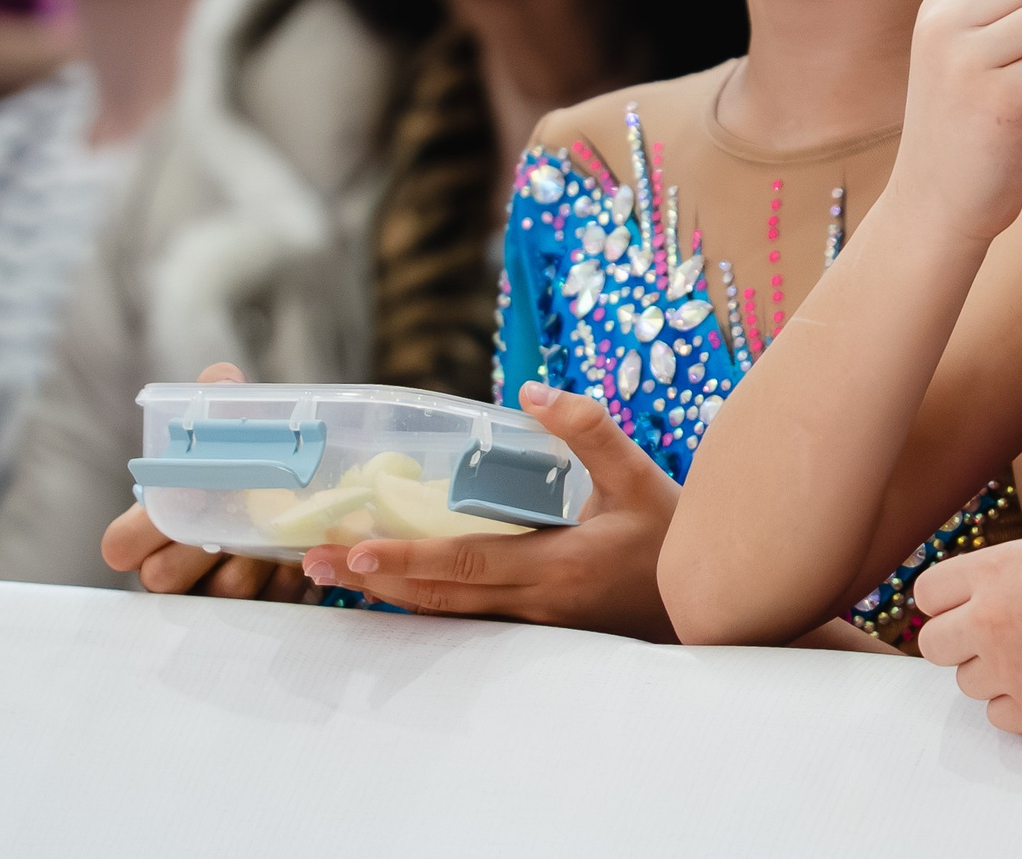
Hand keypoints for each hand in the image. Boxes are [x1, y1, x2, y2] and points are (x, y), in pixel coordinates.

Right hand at [102, 364, 314, 602]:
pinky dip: (291, 574)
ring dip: (257, 557)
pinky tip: (306, 549)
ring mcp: (214, 594)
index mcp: (149, 529)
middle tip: (242, 512)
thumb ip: (218, 401)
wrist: (297, 500)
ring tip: (284, 525)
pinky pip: (271, 604)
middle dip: (205, 545)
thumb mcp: (229, 431)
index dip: (142, 527)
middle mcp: (172, 570)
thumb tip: (222, 378)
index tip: (187, 495)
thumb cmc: (242, 465)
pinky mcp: (259, 610)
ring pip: (224, 592)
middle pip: (165, 577)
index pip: (120, 544)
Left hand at [298, 383, 680, 635]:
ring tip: (336, 579)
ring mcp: (536, 626)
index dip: (407, 558)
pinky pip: (471, 620)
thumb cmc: (674, 537)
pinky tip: (398, 593)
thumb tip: (531, 390)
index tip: (355, 549)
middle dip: (374, 581)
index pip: (466, 561)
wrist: (708, 604)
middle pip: (440, 596)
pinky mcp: (539, 631)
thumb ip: (588, 429)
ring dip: (390, 597)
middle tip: (313, 563)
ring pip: (449, 615)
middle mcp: (536, 604)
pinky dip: (427, 606)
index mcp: (557, 565)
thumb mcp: (639, 473)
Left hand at [912, 515, 1021, 732]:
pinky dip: (1018, 704)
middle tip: (998, 632)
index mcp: (999, 568)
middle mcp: (995, 620)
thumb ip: (1016, 556)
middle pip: (933, 645)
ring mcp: (1017, 670)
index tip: (971, 601)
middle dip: (961, 638)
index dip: (949, 597)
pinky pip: (999, 717)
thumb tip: (986, 579)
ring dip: (993, 671)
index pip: (926, 594)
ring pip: (966, 684)